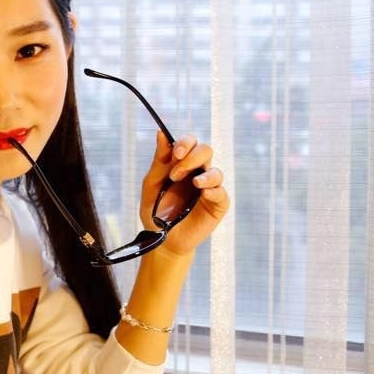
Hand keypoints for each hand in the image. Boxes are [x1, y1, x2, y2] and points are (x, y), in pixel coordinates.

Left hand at [139, 131, 229, 257]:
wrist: (162, 240)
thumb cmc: (156, 211)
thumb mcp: (152, 185)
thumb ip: (159, 161)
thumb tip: (161, 133)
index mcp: (182, 164)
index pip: (191, 142)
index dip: (185, 143)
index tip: (175, 154)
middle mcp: (198, 173)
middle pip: (206, 150)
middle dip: (192, 157)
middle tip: (175, 174)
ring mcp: (209, 188)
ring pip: (216, 171)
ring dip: (203, 174)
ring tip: (193, 183)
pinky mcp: (217, 205)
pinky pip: (221, 192)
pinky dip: (213, 189)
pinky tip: (203, 192)